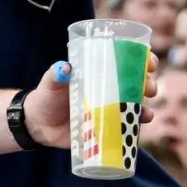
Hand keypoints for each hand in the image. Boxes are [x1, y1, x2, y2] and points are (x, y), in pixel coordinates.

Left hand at [22, 54, 159, 148]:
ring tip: (146, 111)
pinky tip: (140, 125)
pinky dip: (135, 126)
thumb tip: (64, 68)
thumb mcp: (50, 83)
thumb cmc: (46, 97)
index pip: (126, 61)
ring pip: (136, 106)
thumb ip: (55, 75)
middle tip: (149, 88)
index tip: (149, 62)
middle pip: (137, 83)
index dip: (142, 59)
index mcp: (99, 73)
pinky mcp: (106, 127)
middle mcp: (109, 90)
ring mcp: (109, 109)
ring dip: (146, 107)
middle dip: (148, 84)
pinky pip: (126, 126)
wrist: (38, 124)